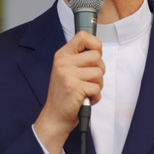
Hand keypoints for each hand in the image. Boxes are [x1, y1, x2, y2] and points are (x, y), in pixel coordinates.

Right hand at [33, 32, 103, 153]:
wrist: (54, 117)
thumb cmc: (64, 94)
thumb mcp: (66, 70)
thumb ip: (79, 59)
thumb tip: (97, 50)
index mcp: (62, 55)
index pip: (83, 36)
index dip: (95, 44)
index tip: (95, 56)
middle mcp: (63, 62)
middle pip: (97, 56)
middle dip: (99, 70)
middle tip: (89, 81)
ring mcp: (68, 74)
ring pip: (99, 73)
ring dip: (97, 85)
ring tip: (86, 91)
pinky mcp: (75, 87)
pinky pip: (97, 88)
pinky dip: (95, 96)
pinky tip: (86, 99)